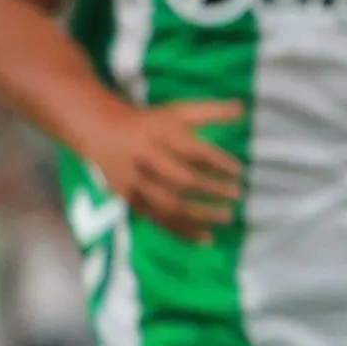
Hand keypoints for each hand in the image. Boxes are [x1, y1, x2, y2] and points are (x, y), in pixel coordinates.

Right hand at [90, 96, 248, 240]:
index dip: (218, 162)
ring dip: (198, 214)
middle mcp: (146, 158)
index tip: (240, 171)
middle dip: (210, 189)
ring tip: (227, 218)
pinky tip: (205, 237)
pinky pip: (156, 218)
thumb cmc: (152, 123)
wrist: (102, 132)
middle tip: (237, 195)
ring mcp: (134, 181)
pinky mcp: (128, 199)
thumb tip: (243, 108)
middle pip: (180, 179)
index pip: (193, 151)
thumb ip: (212, 111)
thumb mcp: (179, 111)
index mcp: (160, 134)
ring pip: (167, 203)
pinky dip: (181, 230)